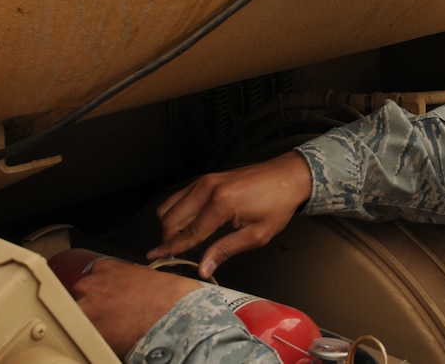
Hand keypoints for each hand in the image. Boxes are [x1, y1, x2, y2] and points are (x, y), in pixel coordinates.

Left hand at [72, 260, 199, 357]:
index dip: (102, 292)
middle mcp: (91, 284)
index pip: (93, 279)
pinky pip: (83, 335)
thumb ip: (127, 278)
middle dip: (94, 306)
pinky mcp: (86, 330)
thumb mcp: (146, 276)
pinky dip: (95, 338)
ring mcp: (85, 307)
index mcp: (106, 267)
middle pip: (80, 296)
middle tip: (112, 316)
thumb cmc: (169, 296)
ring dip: (92, 322)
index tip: (109, 301)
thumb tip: (125, 289)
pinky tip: (113, 339)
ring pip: (79, 316)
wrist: (176, 316)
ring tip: (114, 330)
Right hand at [146, 151, 312, 277]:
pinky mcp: (207, 179)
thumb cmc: (277, 203)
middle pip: (171, 218)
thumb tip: (204, 267)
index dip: (171, 249)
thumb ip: (225, 250)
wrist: (288, 176)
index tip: (156, 259)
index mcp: (221, 203)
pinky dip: (177, 212)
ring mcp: (206, 181)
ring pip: (170, 204)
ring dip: (170, 225)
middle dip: (167, 239)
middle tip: (173, 256)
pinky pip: (180, 196)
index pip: (188, 233)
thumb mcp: (256, 235)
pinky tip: (188, 226)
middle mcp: (208, 188)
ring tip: (182, 243)